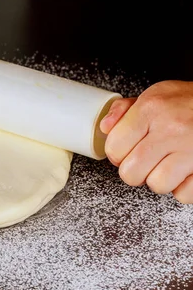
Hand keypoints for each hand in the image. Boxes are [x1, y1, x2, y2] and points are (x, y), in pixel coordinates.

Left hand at [100, 80, 192, 203]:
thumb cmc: (192, 102)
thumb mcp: (158, 95)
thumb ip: (125, 110)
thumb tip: (105, 128)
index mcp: (152, 109)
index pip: (114, 148)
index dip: (117, 154)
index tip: (126, 151)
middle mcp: (171, 129)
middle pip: (130, 173)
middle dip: (135, 171)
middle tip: (147, 161)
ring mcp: (192, 150)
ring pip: (157, 185)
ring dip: (161, 179)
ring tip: (170, 163)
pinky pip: (184, 194)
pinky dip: (185, 188)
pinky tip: (187, 171)